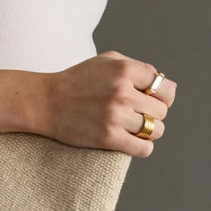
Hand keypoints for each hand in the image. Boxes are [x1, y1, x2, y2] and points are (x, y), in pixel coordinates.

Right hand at [39, 52, 176, 157]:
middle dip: (153, 113)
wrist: (45, 102)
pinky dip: (142, 147)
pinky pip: (144, 148)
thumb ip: (136, 66)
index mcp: (124, 70)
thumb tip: (162, 81)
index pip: (165, 88)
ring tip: (134, 128)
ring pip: (156, 130)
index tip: (150, 100)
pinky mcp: (108, 138)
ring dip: (149, 131)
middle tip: (137, 114)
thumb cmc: (77, 80)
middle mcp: (122, 92)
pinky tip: (132, 141)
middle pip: (162, 110)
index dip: (161, 95)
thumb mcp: (106, 61)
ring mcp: (115, 116)